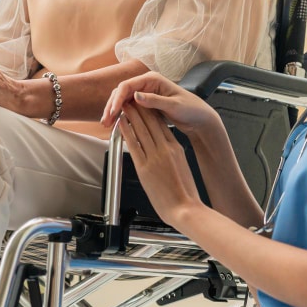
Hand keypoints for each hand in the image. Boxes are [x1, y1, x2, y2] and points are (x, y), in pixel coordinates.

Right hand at [101, 72, 224, 141]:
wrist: (199, 117)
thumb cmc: (190, 109)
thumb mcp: (173, 105)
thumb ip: (155, 100)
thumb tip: (136, 96)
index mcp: (152, 79)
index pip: (127, 86)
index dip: (117, 99)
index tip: (112, 112)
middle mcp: (146, 84)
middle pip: (121, 92)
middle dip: (111, 106)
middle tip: (105, 121)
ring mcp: (145, 93)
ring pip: (122, 100)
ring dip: (113, 112)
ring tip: (107, 125)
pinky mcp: (145, 103)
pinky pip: (128, 108)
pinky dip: (121, 116)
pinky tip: (116, 125)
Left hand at [118, 102, 205, 227]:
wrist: (185, 209)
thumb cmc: (184, 193)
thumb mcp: (182, 166)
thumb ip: (172, 154)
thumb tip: (165, 149)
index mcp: (175, 148)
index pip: (161, 124)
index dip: (151, 112)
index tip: (145, 104)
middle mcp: (164, 149)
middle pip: (150, 123)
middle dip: (140, 109)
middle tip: (131, 98)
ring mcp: (154, 157)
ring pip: (140, 130)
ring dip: (131, 116)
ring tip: (124, 105)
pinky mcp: (144, 168)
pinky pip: (133, 145)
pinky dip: (126, 132)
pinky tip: (121, 124)